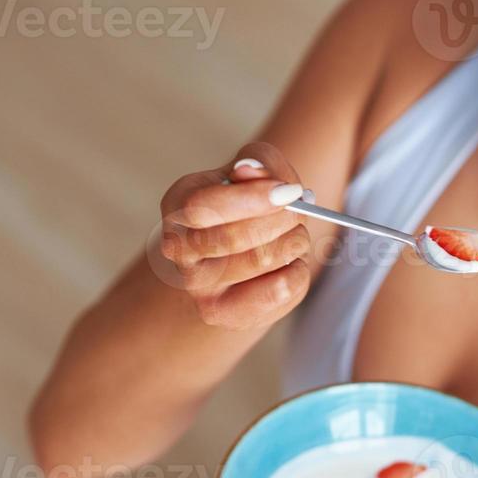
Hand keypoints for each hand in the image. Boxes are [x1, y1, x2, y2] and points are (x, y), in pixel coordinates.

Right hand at [155, 144, 310, 329]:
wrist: (240, 257)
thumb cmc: (248, 205)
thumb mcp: (257, 171)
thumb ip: (259, 163)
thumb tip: (249, 171)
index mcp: (178, 205)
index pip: (203, 206)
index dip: (253, 198)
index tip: (289, 191)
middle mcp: (178, 249)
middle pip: (236, 238)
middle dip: (284, 219)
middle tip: (299, 209)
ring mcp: (197, 286)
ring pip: (264, 261)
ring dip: (295, 242)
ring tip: (292, 236)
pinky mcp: (223, 314)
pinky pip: (280, 290)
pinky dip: (298, 271)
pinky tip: (289, 264)